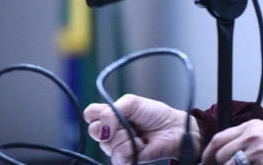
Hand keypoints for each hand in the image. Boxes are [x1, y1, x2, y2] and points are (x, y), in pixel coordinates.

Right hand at [84, 94, 200, 164]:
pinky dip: (131, 147)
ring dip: (126, 135)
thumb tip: (103, 127)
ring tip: (138, 133)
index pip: (89, 114)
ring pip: (106, 143)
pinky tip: (141, 143)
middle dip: (112, 125)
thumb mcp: (133, 102)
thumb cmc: (155, 114)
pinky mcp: (123, 160)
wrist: (172, 128)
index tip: (111, 112)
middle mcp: (110, 132)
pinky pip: (118, 155)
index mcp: (110, 115)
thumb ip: (113, 109)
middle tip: (128, 123)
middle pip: (94, 131)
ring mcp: (115, 146)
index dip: (97, 114)